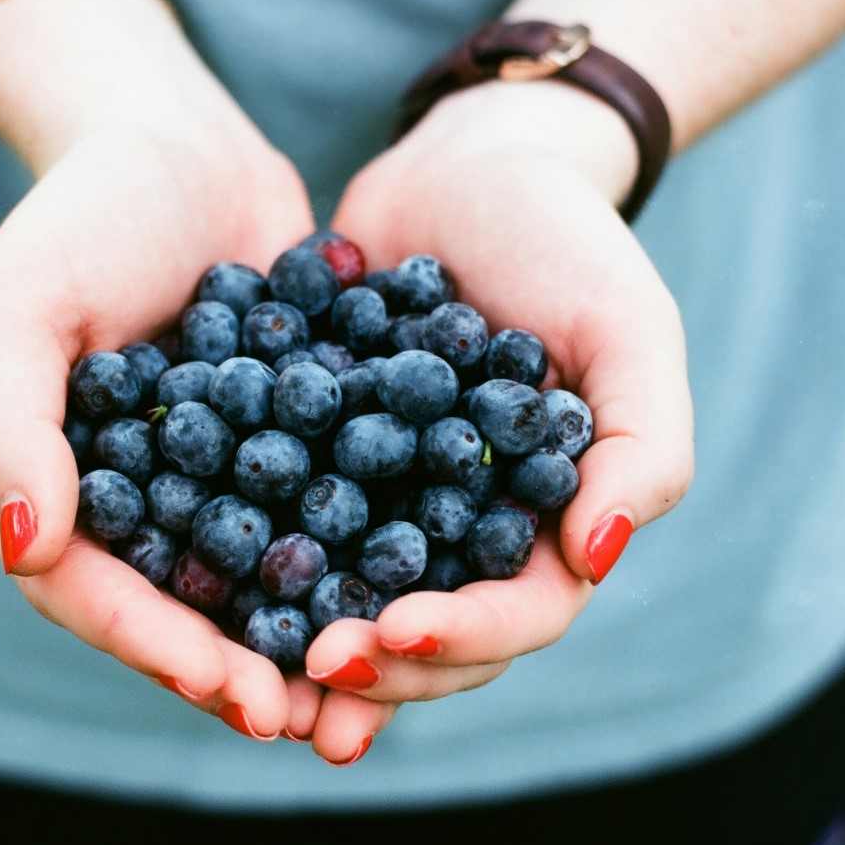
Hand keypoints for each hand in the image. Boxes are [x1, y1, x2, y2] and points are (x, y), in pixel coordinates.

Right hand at [0, 87, 324, 741]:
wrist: (181, 144)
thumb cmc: (84, 214)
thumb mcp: (20, 305)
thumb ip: (7, 426)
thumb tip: (29, 550)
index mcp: (66, 486)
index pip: (98, 592)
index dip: (158, 648)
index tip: (230, 692)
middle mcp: (145, 495)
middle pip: (185, 604)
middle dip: (242, 667)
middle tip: (306, 720)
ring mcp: (224, 471)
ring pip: (261, 573)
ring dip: (309, 632)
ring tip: (368, 682)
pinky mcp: (294, 436)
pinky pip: (324, 503)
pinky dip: (361, 548)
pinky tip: (418, 582)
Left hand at [301, 79, 693, 750]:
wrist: (465, 169)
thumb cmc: (563, 241)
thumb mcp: (627, 329)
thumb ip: (642, 447)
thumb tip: (599, 559)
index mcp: (545, 516)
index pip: (519, 611)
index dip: (465, 636)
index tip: (398, 632)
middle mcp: (465, 524)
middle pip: (429, 628)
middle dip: (377, 661)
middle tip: (315, 668)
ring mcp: (389, 495)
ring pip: (352, 594)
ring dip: (307, 643)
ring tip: (252, 674)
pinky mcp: (322, 455)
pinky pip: (287, 517)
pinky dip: (253, 555)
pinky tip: (202, 582)